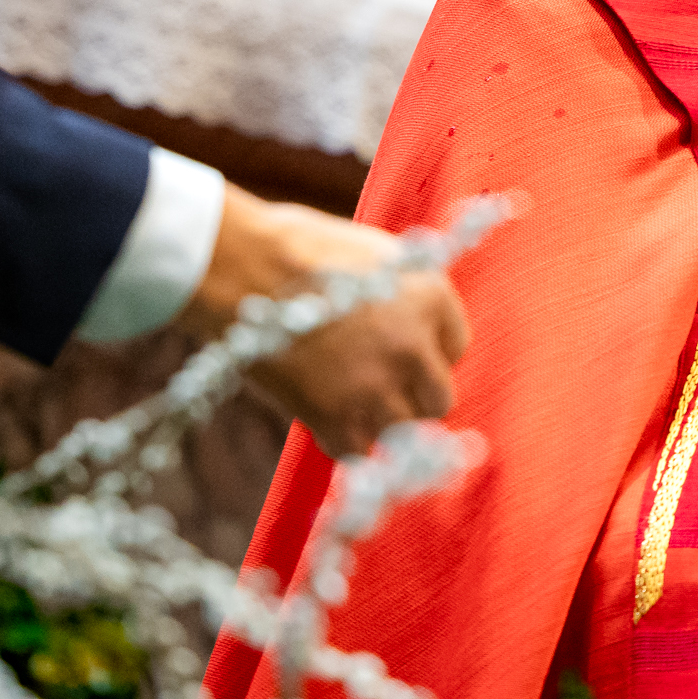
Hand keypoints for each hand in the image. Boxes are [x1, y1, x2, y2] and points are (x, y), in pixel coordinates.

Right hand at [177, 185, 471, 457]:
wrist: (241, 267)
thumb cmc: (298, 247)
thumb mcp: (374, 253)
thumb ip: (405, 291)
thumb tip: (414, 320)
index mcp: (431, 296)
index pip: (456, 346)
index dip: (427, 350)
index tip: (402, 350)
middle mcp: (414, 345)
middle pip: (439, 399)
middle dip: (414, 395)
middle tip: (382, 385)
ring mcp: (375, 386)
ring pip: (402, 431)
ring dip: (380, 422)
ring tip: (353, 403)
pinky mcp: (333, 416)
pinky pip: (356, 451)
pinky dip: (343, 440)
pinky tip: (328, 418)